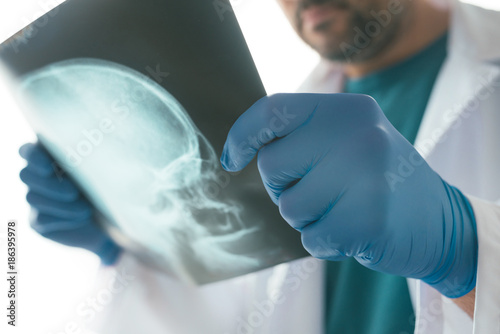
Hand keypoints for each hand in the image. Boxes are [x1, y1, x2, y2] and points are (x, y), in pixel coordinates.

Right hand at [19, 142, 121, 264]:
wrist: (112, 218)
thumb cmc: (108, 183)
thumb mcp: (103, 167)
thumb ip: (94, 153)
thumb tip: (104, 136)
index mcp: (49, 156)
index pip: (27, 151)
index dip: (32, 156)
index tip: (49, 165)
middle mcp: (37, 176)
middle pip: (26, 174)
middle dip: (49, 184)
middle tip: (73, 192)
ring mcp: (36, 199)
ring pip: (33, 198)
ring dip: (60, 204)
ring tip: (85, 208)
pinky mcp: (39, 221)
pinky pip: (42, 218)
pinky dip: (63, 218)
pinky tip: (82, 217)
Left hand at [221, 93, 477, 297]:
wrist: (439, 220)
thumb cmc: (378, 180)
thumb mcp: (348, 140)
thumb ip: (304, 135)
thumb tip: (241, 147)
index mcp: (348, 109)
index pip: (273, 110)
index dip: (242, 135)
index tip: (232, 158)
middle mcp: (358, 134)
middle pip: (272, 164)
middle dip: (285, 187)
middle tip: (323, 190)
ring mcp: (367, 176)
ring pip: (289, 206)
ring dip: (308, 217)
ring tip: (344, 210)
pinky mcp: (369, 220)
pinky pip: (311, 238)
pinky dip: (325, 242)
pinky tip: (355, 233)